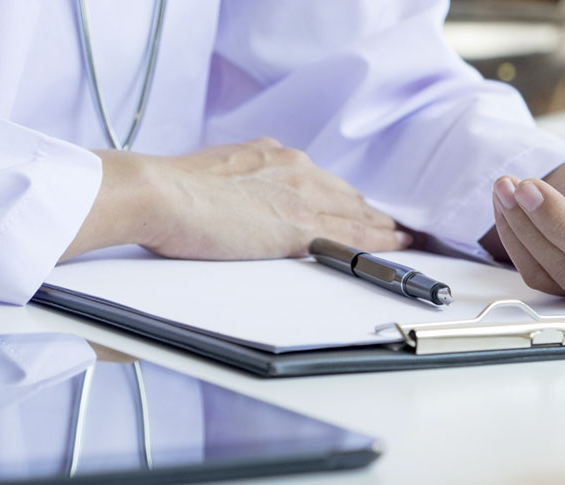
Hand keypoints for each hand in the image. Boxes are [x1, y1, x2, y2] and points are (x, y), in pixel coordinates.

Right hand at [63, 138, 409, 260]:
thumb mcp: (214, 177)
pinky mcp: (301, 227)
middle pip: (346, 195)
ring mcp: (302, 197)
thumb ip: (238, 187)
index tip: (358, 207)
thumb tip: (238, 203)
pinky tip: (397, 248)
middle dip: (369, 213)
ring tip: (404, 240)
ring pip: (357, 214)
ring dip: (382, 228)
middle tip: (393, 227)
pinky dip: (381, 243)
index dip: (343, 197)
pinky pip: (355, 236)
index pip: (320, 180)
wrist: (159, 194)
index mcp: (270, 156)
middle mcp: (294, 169)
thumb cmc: (171, 192)